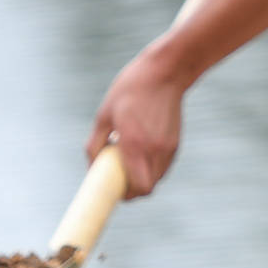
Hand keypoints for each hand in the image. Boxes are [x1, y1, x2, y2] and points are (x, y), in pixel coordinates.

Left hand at [88, 51, 186, 197]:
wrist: (165, 72)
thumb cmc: (130, 90)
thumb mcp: (104, 114)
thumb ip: (96, 144)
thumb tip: (91, 166)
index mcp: (135, 144)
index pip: (139, 187)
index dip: (127, 195)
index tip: (116, 190)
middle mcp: (155, 150)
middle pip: (148, 188)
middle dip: (133, 188)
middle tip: (120, 176)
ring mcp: (168, 147)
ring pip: (157, 178)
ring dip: (143, 176)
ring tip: (131, 156)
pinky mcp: (175, 143)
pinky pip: (163, 166)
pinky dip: (152, 165)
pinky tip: (142, 147)